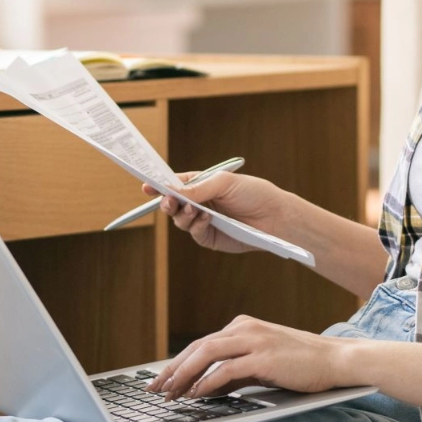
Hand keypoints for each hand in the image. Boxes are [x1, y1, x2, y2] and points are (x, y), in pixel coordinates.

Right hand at [142, 171, 286, 255]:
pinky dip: (196, 226)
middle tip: (168, 201)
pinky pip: (194, 233)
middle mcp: (201, 202)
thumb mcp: (224, 183)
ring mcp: (204, 221)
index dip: (160, 184)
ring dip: (182, 214)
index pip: (176, 183)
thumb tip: (172, 192)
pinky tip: (206, 218)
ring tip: (194, 209)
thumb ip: (198, 188)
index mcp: (202, 184)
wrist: (276, 217)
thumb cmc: (254, 193)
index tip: (146, 185)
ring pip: (180, 220)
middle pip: (173, 203)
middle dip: (167, 202)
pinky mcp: (211, 238)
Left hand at [147, 315, 345, 398]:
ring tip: (170, 393)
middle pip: (197, 347)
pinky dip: (207, 382)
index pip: (201, 344)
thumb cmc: (301, 364)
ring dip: (184, 375)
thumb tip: (206, 387)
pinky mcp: (263, 357)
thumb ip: (235, 372)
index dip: (178, 363)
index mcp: (243, 327)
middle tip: (155, 388)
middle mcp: (245, 329)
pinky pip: (226, 369)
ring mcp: (254, 340)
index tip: (162, 380)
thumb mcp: (262, 364)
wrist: (335, 360)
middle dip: (172, 369)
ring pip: (206, 354)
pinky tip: (196, 395)